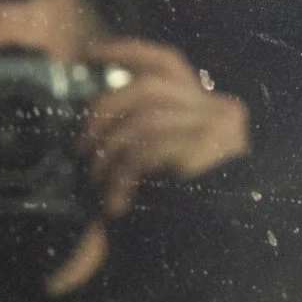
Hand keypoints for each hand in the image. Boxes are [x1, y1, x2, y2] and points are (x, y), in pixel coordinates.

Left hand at [79, 38, 249, 217]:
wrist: (220, 249)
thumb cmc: (188, 211)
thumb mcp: (167, 160)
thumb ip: (147, 128)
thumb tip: (95, 111)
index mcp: (208, 106)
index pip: (165, 62)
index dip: (126, 52)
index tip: (89, 55)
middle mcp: (219, 109)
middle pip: (147, 88)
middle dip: (104, 113)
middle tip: (80, 148)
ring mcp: (218, 127)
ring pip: (143, 120)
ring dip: (109, 153)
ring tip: (97, 183)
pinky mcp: (208, 150)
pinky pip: (147, 151)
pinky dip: (121, 176)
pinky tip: (115, 203)